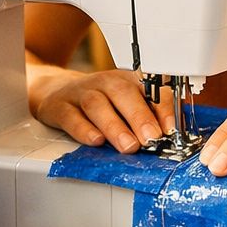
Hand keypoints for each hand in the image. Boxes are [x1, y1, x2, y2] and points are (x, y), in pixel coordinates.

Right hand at [29, 64, 174, 153]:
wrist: (56, 91)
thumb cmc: (100, 102)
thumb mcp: (125, 104)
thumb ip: (147, 117)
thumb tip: (170, 137)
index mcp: (128, 80)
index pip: (149, 88)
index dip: (162, 107)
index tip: (170, 128)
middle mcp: (105, 83)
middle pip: (122, 93)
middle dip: (139, 117)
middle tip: (151, 138)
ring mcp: (81, 93)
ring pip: (97, 105)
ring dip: (115, 126)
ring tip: (128, 146)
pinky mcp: (60, 107)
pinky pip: (71, 117)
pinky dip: (84, 129)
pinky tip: (96, 140)